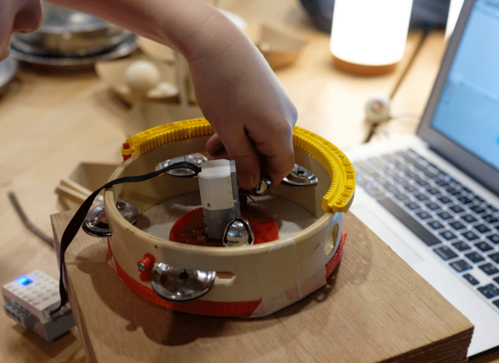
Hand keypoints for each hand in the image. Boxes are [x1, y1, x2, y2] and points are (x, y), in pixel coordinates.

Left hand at [45, 0, 296, 188]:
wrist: (218, 43)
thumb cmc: (221, 85)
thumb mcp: (228, 131)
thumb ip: (242, 160)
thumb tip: (253, 183)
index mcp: (280, 131)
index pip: (282, 168)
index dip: (262, 180)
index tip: (241, 182)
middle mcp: (286, 118)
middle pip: (272, 154)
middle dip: (245, 161)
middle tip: (217, 161)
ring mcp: (280, 104)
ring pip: (263, 138)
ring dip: (239, 146)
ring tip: (212, 144)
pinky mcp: (270, 95)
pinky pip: (260, 122)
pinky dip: (242, 130)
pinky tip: (219, 128)